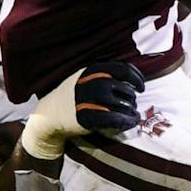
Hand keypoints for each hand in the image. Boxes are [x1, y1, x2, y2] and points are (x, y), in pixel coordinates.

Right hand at [21, 61, 145, 160]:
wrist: (49, 115)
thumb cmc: (71, 97)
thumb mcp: (84, 78)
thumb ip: (103, 75)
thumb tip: (131, 77)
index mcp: (91, 70)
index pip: (121, 69)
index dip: (136, 77)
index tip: (141, 86)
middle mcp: (89, 83)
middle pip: (122, 87)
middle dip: (131, 96)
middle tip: (132, 103)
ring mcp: (86, 100)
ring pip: (118, 103)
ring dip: (130, 110)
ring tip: (134, 114)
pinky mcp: (85, 117)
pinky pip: (112, 118)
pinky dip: (124, 121)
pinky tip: (130, 122)